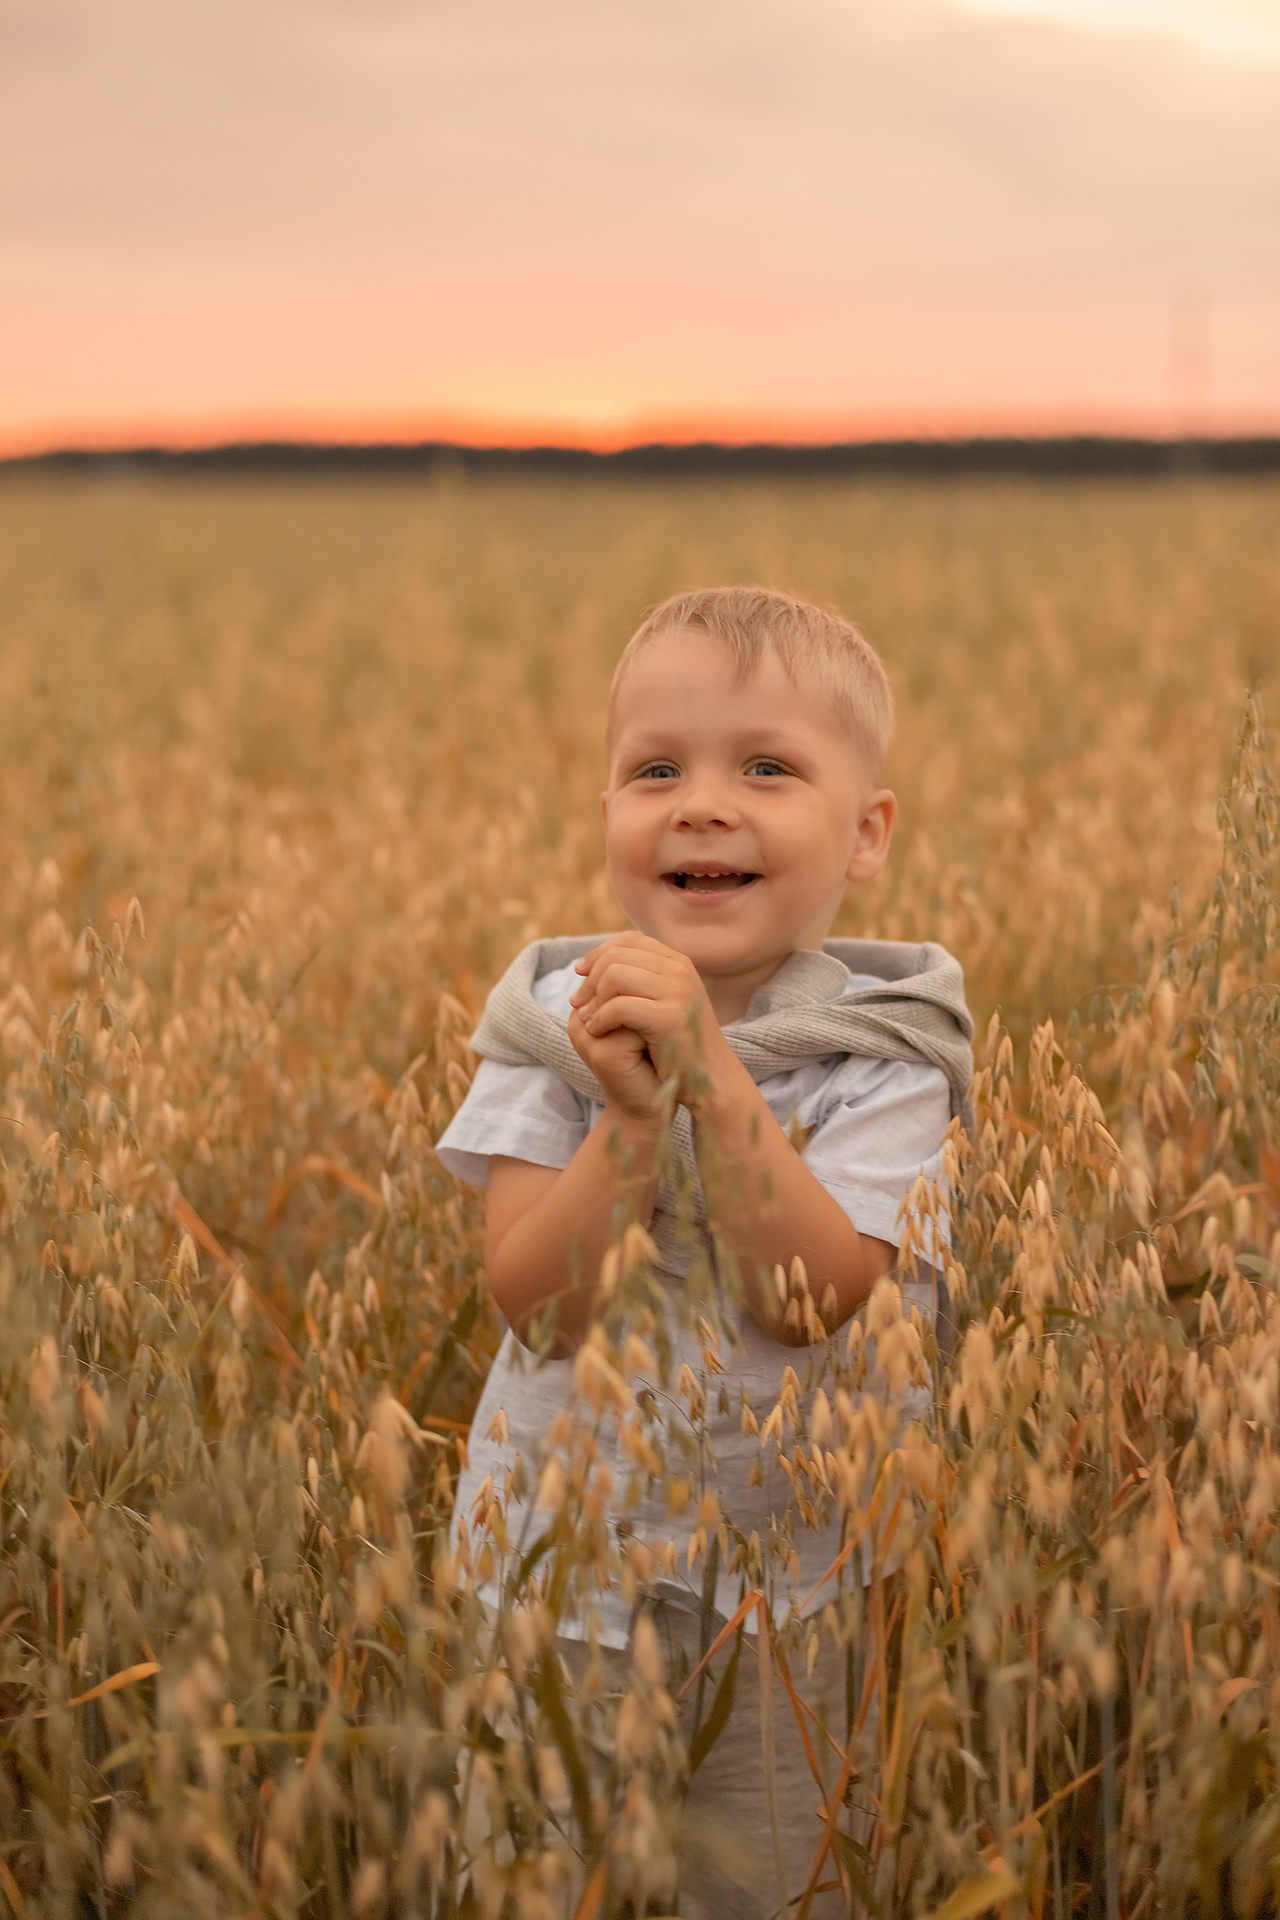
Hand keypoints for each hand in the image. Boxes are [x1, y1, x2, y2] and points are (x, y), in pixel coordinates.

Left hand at [567, 932, 730, 1112]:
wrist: (709, 1079)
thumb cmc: (678, 1043)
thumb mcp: (662, 1002)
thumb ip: (639, 979)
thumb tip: (592, 963)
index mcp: (678, 962)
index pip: (628, 941)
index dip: (598, 953)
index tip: (580, 972)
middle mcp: (680, 970)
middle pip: (617, 956)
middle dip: (590, 979)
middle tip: (577, 1003)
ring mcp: (678, 991)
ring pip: (615, 976)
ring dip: (593, 999)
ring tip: (586, 1020)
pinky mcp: (669, 1017)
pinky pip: (619, 1006)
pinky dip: (600, 1019)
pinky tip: (596, 1032)